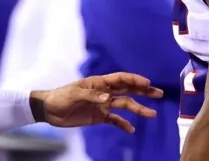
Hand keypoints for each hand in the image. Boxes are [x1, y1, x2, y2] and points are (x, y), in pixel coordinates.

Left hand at [31, 72, 162, 132]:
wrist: (49, 110)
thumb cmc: (60, 97)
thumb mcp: (74, 95)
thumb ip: (91, 96)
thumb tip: (108, 97)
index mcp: (98, 83)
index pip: (120, 79)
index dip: (134, 79)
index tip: (147, 82)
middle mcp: (104, 92)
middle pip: (127, 90)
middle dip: (143, 91)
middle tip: (159, 93)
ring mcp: (102, 105)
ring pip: (124, 105)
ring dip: (138, 109)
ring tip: (152, 114)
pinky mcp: (98, 117)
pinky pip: (114, 120)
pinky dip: (123, 124)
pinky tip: (131, 130)